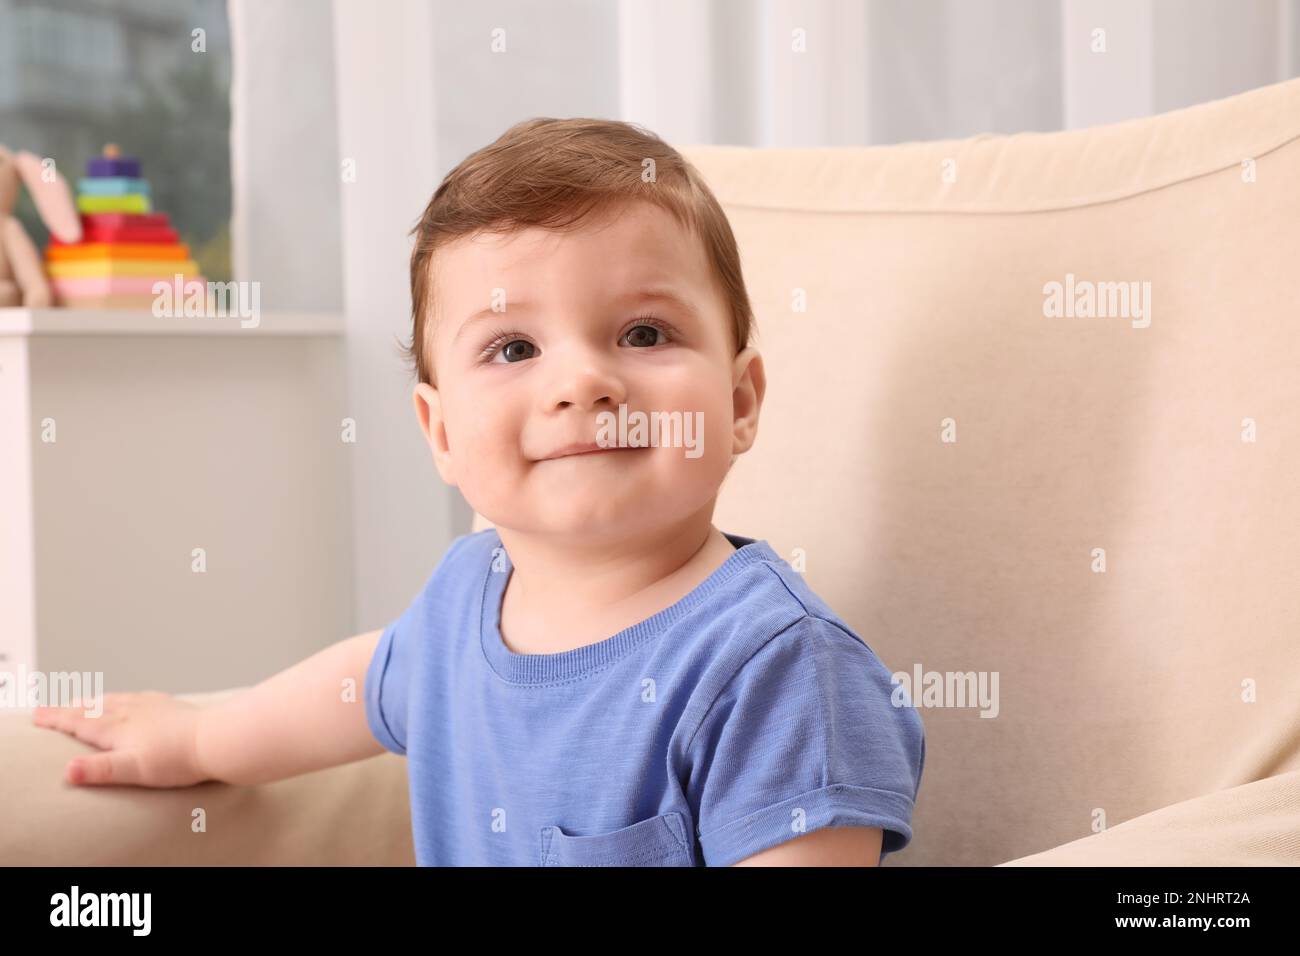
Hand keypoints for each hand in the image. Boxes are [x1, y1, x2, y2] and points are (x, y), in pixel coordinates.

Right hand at [32, 691, 208, 787]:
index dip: (56, 719)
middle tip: (49, 708)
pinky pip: (138, 697)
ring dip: (94, 700)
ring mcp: (152, 705)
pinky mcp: (170, 705)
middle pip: (93, 707)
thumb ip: (100, 770)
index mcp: (118, 728)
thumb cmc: (177, 759)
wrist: (217, 739)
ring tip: (83, 701)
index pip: (79, 722)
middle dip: (69, 708)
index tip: (36, 715)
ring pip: (114, 699)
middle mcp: (132, 711)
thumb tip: (67, 770)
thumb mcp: (134, 769)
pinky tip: (130, 699)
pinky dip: (123, 698)